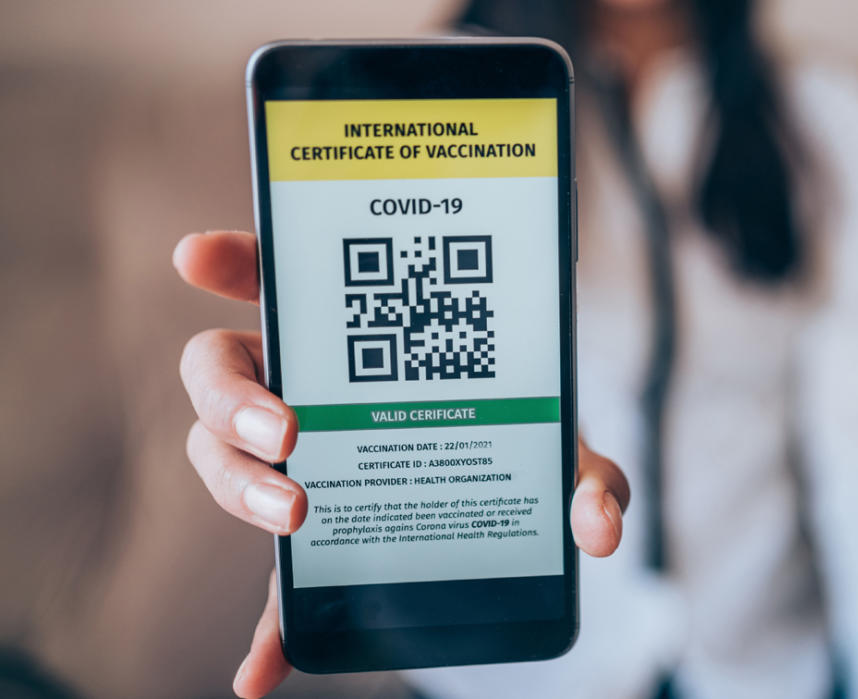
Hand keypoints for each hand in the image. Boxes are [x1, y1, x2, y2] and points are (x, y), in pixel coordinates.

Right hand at [174, 230, 629, 697]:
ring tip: (295, 514)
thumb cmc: (528, 439)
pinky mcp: (317, 543)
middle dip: (233, 396)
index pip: (279, 276)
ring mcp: (298, 463)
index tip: (198, 258)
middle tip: (288, 430)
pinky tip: (261, 674)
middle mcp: (308, 386)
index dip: (233, 260)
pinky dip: (267, 632)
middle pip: (220, 370)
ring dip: (238, 485)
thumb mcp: (562, 445)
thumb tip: (596, 525)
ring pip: (219, 458)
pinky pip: (274, 587)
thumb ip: (590, 474)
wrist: (519, 503)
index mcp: (355, 335)